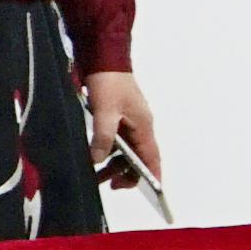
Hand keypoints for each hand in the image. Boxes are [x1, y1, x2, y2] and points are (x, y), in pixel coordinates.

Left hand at [82, 69, 165, 198]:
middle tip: (110, 184)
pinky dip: (108, 152)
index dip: (154, 175)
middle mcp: (139, 126)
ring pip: (125, 151)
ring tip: (98, 176)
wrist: (103, 57)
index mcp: (143, 126)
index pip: (152, 157)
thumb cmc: (109, 81)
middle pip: (138, 158)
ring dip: (114, 164)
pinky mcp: (117, 118)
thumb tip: (97, 159)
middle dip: (126, 173)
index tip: (154, 192)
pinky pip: (116, 142)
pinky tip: (96, 158)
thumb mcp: (105, 112)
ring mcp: (128, 122)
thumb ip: (103, 137)